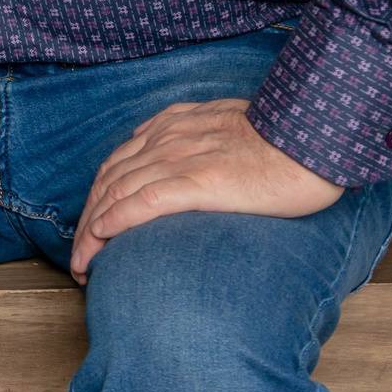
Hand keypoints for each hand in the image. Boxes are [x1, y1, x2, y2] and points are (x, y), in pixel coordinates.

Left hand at [69, 98, 341, 282]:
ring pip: (116, 195)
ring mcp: (179, 159)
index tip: (90, 227)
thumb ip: (199, 138)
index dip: (97, 199)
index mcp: (171, 126)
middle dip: (86, 223)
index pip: (117, 164)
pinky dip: (115, 221)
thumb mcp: (226, 126)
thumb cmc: (281, 139)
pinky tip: (102, 239)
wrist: (312, 136)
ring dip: (92, 232)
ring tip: (84, 265)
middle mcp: (165, 140)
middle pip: (107, 183)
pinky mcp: (198, 182)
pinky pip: (142, 202)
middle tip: (79, 259)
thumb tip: (185, 160)